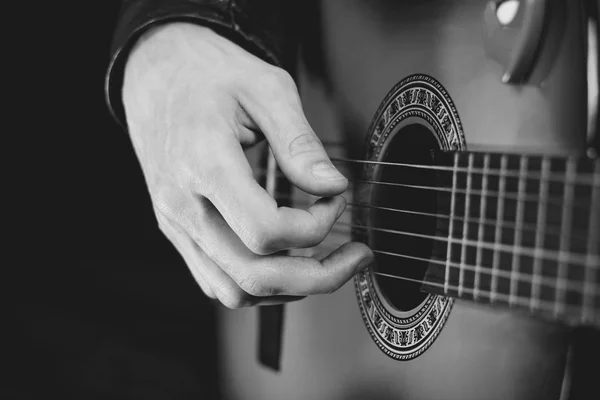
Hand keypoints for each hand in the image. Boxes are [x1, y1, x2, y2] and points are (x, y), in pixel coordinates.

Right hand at [121, 23, 372, 307]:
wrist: (154, 74)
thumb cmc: (207, 74)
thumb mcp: (265, 88)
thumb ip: (300, 143)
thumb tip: (333, 186)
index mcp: (204, 163)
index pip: (266, 231)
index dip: (316, 225)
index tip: (334, 198)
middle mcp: (183, 204)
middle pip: (254, 275)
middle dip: (318, 276)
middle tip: (354, 257)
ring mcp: (176, 223)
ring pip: (234, 290)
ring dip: (287, 287)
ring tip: (322, 263)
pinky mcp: (177, 230)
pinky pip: (216, 281)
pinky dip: (257, 284)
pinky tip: (284, 262)